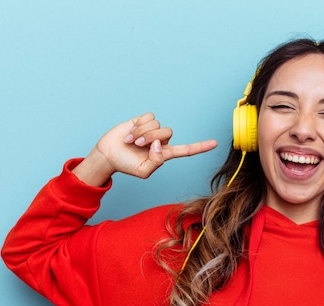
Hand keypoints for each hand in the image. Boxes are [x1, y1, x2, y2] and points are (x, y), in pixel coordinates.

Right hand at [73, 113, 217, 185]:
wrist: (109, 155)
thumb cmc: (127, 165)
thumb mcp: (143, 171)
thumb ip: (156, 161)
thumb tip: (160, 144)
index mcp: (165, 154)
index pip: (186, 150)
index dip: (200, 147)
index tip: (215, 144)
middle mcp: (161, 141)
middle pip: (168, 133)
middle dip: (150, 137)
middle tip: (137, 145)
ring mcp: (153, 130)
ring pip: (157, 124)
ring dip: (142, 132)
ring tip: (131, 140)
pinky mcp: (143, 121)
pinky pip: (149, 117)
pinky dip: (139, 125)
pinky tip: (131, 132)